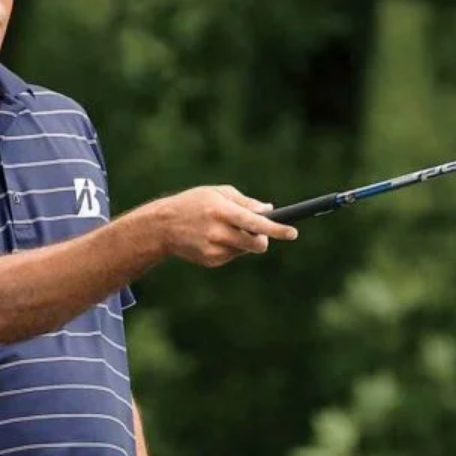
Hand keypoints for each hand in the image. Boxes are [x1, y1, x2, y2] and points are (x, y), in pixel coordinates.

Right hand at [151, 185, 298, 266]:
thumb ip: (245, 202)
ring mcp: (214, 249)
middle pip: (256, 244)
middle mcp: (218, 232)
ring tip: (224, 230)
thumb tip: (269, 210)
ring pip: (245, 251)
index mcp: (221, 211)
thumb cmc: (193, 204)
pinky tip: (212, 239)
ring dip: (244, 242)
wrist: (162, 226)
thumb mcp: (217, 193)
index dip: (276, 229)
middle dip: (262, 240)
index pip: (255, 223)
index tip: (293, 233)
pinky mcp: (210, 261)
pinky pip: (232, 256)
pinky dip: (230, 248)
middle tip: (257, 232)